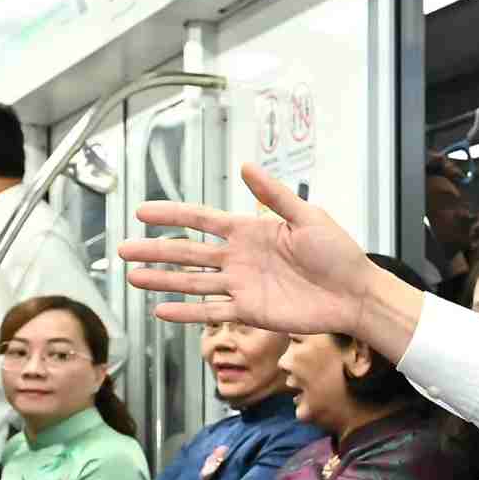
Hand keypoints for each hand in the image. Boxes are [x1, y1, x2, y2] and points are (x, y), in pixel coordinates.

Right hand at [120, 164, 422, 358]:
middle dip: (155, 249)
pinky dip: (187, 313)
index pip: (202, 220)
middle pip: (188, 252)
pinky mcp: (251, 312)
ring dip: (162, 280)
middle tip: (122, 247)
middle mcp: (240, 258)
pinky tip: (161, 311)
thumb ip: (275, 196)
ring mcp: (243, 286)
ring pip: (193, 283)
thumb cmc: (339, 253)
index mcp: (250, 231)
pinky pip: (212, 312)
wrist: (356, 294)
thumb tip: (245, 166)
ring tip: (133, 277)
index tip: (142, 212)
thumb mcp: (308, 217)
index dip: (172, 215)